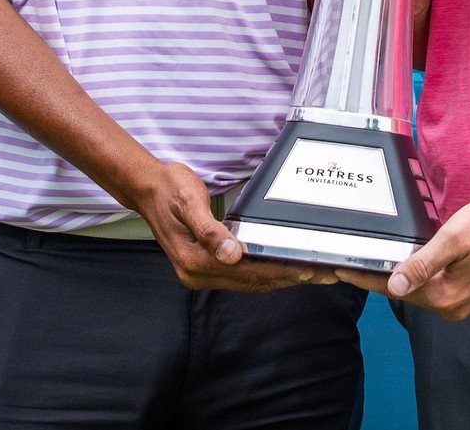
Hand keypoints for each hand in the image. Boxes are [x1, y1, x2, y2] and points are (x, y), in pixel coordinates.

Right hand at [132, 161, 337, 291]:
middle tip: (323, 272)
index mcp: (195, 261)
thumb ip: (210, 230)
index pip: (248, 272)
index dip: (280, 271)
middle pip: (252, 281)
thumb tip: (232, 254)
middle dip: (288, 278)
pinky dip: (263, 272)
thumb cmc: (170, 189)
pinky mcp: (204, 266)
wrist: (146, 188)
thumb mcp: (189, 203)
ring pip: (248, 281)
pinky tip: (280, 267)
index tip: (309, 269)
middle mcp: (197, 274)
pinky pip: (240, 275)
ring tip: (310, 273)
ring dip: (279, 278)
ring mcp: (200, 273)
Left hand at [336, 190, 469, 320]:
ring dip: (401, 277)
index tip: (343, 271)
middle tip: (355, 263)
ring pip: (422, 291)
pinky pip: (437, 288)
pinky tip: (410, 264)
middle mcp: (454, 306)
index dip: (368, 279)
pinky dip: (421, 277)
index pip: (395, 290)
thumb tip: (393, 286)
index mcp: (446, 297)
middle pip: (407, 293)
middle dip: (381, 279)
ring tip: (376, 263)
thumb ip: (421, 264)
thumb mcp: (451, 240)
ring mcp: (465, 301)